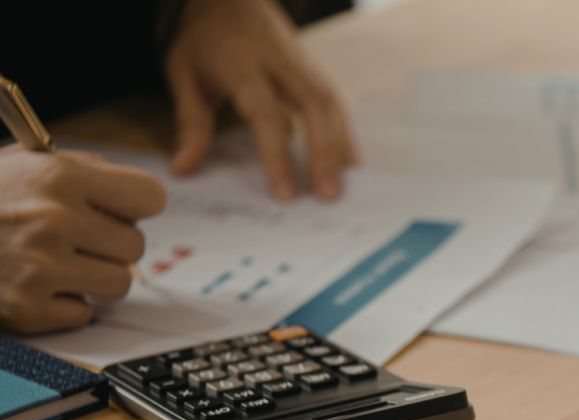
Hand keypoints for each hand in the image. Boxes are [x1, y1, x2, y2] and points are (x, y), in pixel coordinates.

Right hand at [0, 147, 164, 333]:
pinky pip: (83, 315)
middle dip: (110, 246)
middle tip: (77, 242)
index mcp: (59, 177)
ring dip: (95, 279)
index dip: (136, 206)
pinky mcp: (27, 309)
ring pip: (119, 285)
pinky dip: (65, 307)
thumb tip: (135, 194)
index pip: (150, 196)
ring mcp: (40, 268)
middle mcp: (54, 220)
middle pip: (135, 246)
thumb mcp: (23, 163)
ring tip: (60, 265)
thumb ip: (81, 171)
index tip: (120, 211)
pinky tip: (38, 287)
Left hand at [165, 0, 357, 199]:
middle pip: (314, 107)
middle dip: (325, 153)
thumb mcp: (183, 74)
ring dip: (341, 148)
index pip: (266, 113)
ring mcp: (303, 65)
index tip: (285, 194)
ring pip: (332, 105)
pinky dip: (345, 135)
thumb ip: (189, 122)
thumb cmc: (204, 42)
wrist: (230, 0)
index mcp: (242, 64)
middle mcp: (281, 63)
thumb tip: (183, 169)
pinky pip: (336, 105)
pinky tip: (349, 165)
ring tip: (341, 187)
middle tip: (327, 196)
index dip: (277, 155)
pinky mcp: (316, 72)